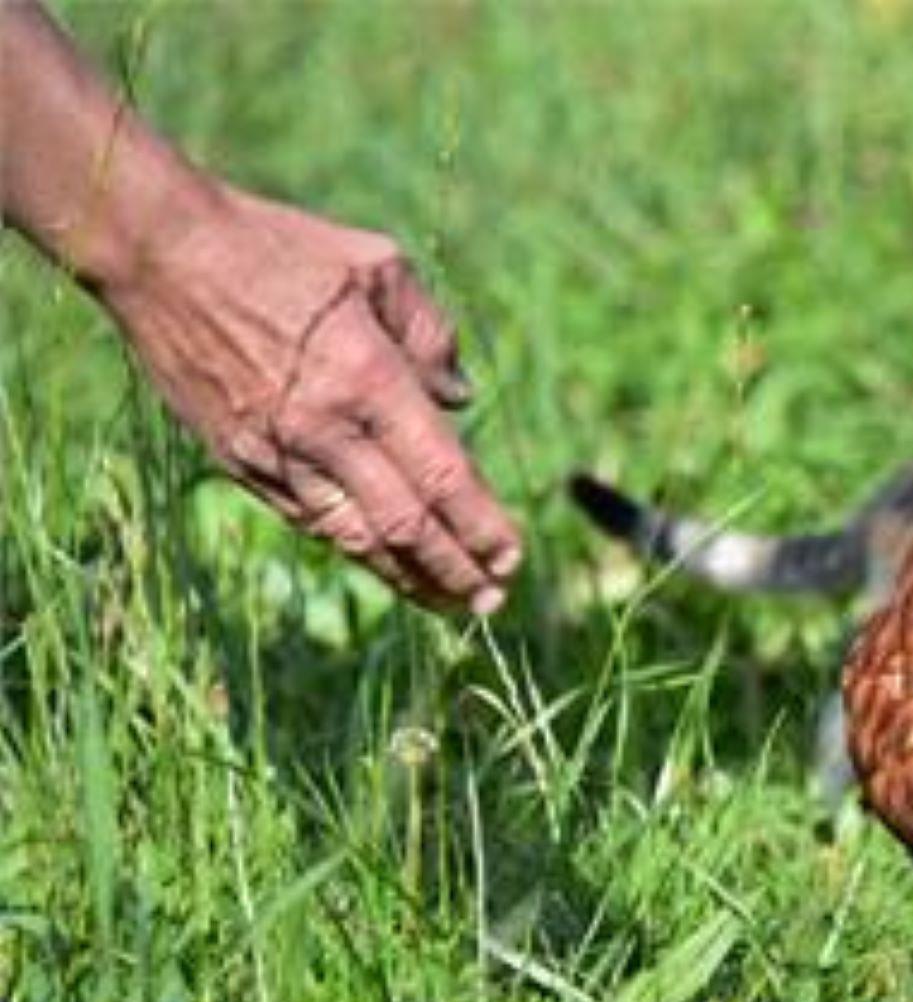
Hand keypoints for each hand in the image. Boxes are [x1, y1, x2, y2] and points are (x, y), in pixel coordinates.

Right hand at [97, 186, 520, 613]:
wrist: (159, 252)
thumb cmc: (277, 248)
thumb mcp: (375, 265)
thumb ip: (430, 333)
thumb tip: (461, 400)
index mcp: (369, 378)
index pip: (442, 476)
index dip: (482, 526)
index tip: (513, 557)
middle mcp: (325, 428)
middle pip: (405, 526)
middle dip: (455, 571)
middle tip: (493, 602)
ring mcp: (278, 451)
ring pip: (355, 537)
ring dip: (407, 577)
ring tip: (449, 602)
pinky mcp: (240, 461)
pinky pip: (308, 519)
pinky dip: (353, 547)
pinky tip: (384, 563)